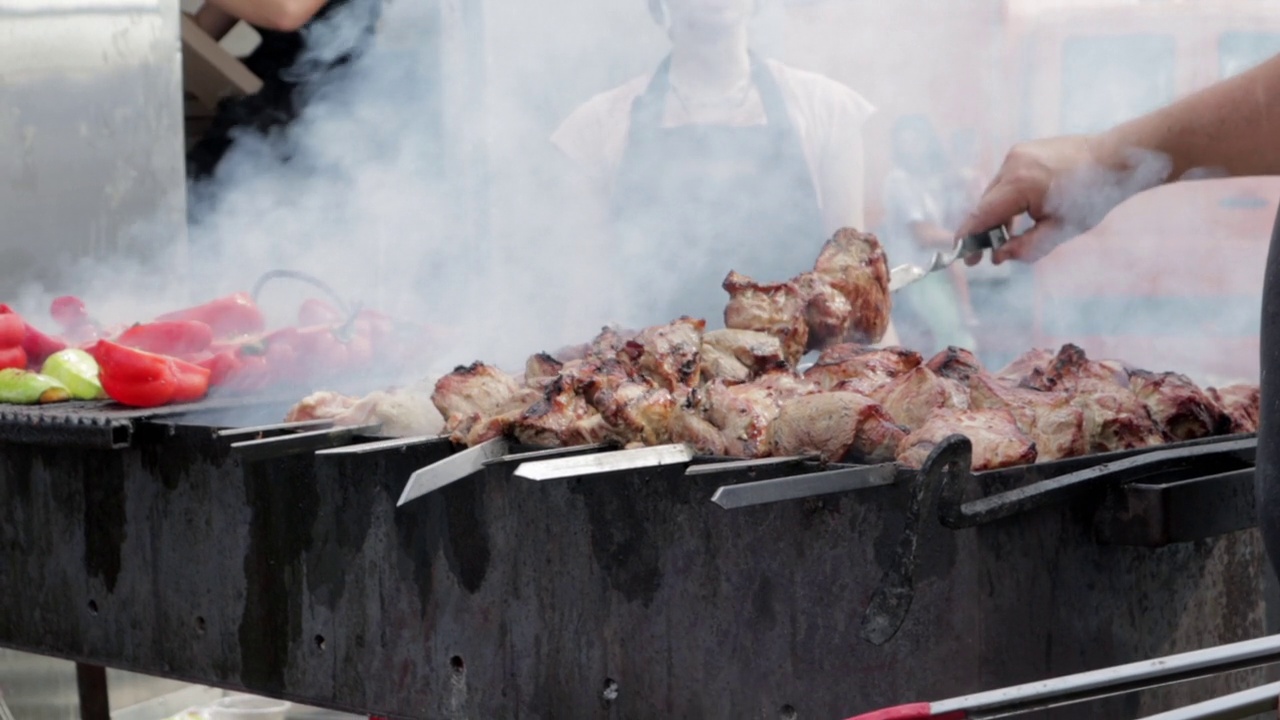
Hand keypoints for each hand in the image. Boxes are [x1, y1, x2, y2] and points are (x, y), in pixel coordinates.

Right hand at [955, 135, 1100, 264]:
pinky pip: (1007, 180)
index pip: (982, 215)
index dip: (969, 237)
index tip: (963, 256)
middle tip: (986, 256)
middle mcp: (1013, 164)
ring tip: (1006, 237)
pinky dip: (1008, 199)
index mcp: (1020, 183)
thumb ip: (1026, 247)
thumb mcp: (1061, 230)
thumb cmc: (1093, 195)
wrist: (1117, 158)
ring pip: (996, 192)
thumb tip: (999, 257)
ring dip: (998, 215)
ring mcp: (1018, 153)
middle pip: (986, 204)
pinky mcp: (1025, 150)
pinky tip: (1020, 215)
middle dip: (984, 230)